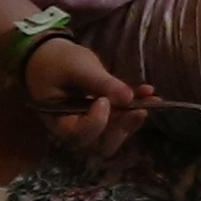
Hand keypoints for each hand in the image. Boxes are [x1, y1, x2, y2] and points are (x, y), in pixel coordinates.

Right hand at [22, 38, 151, 157]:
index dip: (95, 123)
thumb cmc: (56, 61)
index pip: (79, 136)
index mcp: (59, 121)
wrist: (48, 55)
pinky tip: (149, 92)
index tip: (103, 101)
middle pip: (100, 145)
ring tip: (151, 100)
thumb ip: (99, 83)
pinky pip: (120, 120)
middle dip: (121, 129)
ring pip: (115, 136)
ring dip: (133, 120)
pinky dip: (136, 108)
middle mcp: (75, 129)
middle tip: (137, 110)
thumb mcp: (76, 67)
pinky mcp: (103, 116)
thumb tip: (129, 98)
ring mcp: (90, 124)